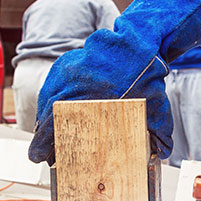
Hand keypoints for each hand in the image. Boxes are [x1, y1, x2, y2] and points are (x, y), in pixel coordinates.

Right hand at [28, 0, 200, 164]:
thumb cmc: (148, 77)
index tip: (36, 157)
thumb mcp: (157, 108)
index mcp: (86, 97)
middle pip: (46, 114)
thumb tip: (163, 153)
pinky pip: (52, 86)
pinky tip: (57, 113)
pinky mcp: (65, 64)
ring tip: (50, 135)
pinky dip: (52, 100)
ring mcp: (64, 72)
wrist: (139, 43)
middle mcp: (70, 84)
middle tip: (43, 153)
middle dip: (43, 135)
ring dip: (46, 118)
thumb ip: (158, 131)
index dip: (42, 144)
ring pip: (46, 99)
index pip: (53, 125)